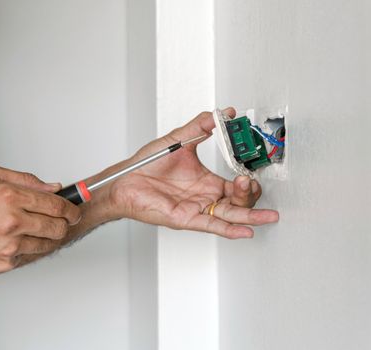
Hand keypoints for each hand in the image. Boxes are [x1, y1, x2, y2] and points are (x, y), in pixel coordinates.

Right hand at [0, 164, 80, 274]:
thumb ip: (25, 179)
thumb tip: (52, 187)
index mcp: (10, 196)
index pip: (56, 205)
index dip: (70, 209)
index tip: (73, 211)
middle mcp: (12, 221)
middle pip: (58, 227)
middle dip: (64, 224)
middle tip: (62, 222)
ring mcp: (9, 245)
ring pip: (47, 244)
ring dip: (47, 237)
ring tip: (34, 230)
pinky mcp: (4, 263)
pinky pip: (28, 256)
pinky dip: (27, 248)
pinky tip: (14, 240)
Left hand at [109, 108, 278, 238]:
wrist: (124, 179)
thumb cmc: (147, 165)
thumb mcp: (178, 139)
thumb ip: (201, 125)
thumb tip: (223, 113)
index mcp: (207, 180)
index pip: (237, 185)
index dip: (248, 180)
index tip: (252, 167)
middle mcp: (205, 196)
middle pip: (239, 202)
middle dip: (251, 195)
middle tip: (250, 182)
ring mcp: (198, 208)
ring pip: (231, 216)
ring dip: (250, 215)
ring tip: (267, 214)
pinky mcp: (187, 218)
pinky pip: (213, 226)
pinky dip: (230, 229)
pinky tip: (246, 231)